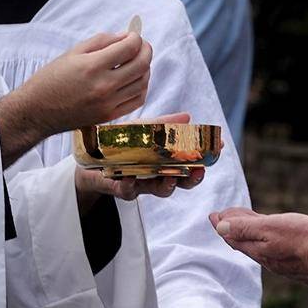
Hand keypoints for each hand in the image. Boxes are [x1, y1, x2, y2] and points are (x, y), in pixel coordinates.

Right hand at [16, 31, 152, 134]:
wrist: (37, 112)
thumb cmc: (51, 79)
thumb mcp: (73, 52)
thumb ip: (102, 41)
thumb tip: (125, 37)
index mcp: (93, 66)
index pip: (129, 48)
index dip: (136, 38)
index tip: (133, 35)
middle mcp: (104, 86)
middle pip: (141, 65)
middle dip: (146, 50)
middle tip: (142, 45)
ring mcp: (108, 103)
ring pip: (142, 83)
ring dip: (146, 68)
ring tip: (138, 61)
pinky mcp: (109, 116)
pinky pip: (137, 101)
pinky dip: (142, 88)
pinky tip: (135, 80)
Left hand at [75, 113, 203, 206]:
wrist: (89, 160)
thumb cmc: (121, 145)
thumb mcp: (142, 130)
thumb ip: (164, 124)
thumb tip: (188, 116)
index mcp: (164, 163)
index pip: (189, 164)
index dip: (204, 158)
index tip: (218, 149)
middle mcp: (155, 176)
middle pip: (180, 182)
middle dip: (191, 179)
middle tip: (198, 172)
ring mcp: (139, 184)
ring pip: (158, 190)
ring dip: (167, 185)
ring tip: (170, 177)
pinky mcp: (120, 188)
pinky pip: (127, 190)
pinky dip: (129, 184)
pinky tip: (130, 177)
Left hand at [209, 210, 307, 285]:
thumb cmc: (304, 239)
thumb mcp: (270, 227)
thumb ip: (244, 227)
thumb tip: (220, 227)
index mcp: (258, 251)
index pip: (233, 237)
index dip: (222, 225)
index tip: (214, 215)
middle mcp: (267, 260)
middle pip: (244, 242)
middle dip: (233, 229)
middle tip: (225, 217)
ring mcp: (282, 264)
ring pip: (259, 247)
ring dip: (249, 235)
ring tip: (245, 226)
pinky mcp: (296, 264)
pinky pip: (273, 251)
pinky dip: (265, 241)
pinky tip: (272, 241)